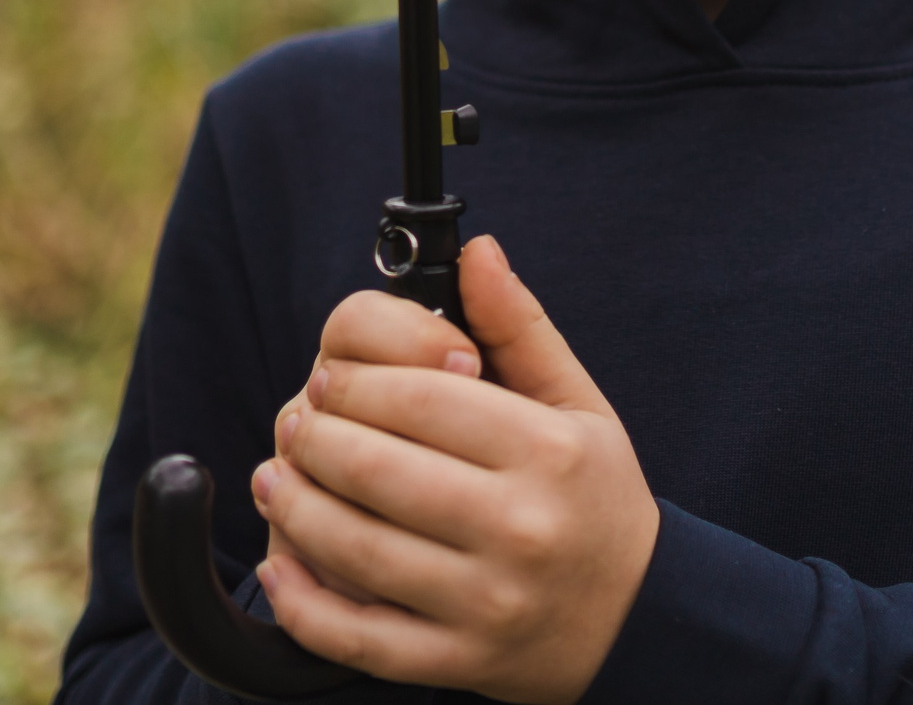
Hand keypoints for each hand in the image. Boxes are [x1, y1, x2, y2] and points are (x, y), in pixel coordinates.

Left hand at [252, 236, 658, 703]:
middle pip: (376, 469)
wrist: (636, 617)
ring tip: (275, 478)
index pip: (421, 399)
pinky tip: (281, 567)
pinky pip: (360, 639)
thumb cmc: (596, 497)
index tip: (328, 376)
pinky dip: (306, 605)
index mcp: (549, 453)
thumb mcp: (577, 404)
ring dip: (295, 507)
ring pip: (356, 549)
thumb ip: (520, 326)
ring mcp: (488, 603)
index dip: (357, 381)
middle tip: (295, 421)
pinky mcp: (460, 661)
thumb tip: (478, 251)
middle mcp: (520, 528)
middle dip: (315, 437)